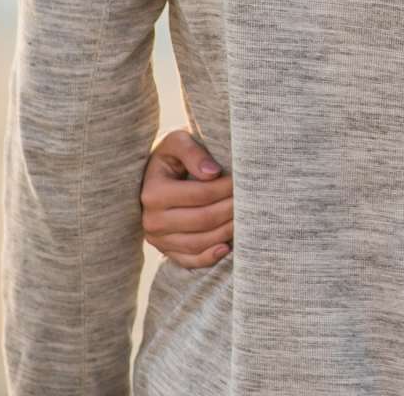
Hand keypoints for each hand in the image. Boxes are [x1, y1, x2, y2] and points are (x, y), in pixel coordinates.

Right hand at [141, 127, 232, 269]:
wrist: (151, 178)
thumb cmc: (171, 156)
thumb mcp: (177, 142)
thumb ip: (193, 152)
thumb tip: (213, 173)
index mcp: (153, 192)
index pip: (201, 194)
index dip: (227, 188)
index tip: (244, 180)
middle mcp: (152, 220)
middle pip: (203, 219)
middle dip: (232, 209)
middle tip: (252, 200)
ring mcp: (157, 239)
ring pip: (199, 242)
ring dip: (227, 231)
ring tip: (246, 217)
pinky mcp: (165, 251)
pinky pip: (190, 261)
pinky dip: (210, 257)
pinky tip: (227, 246)